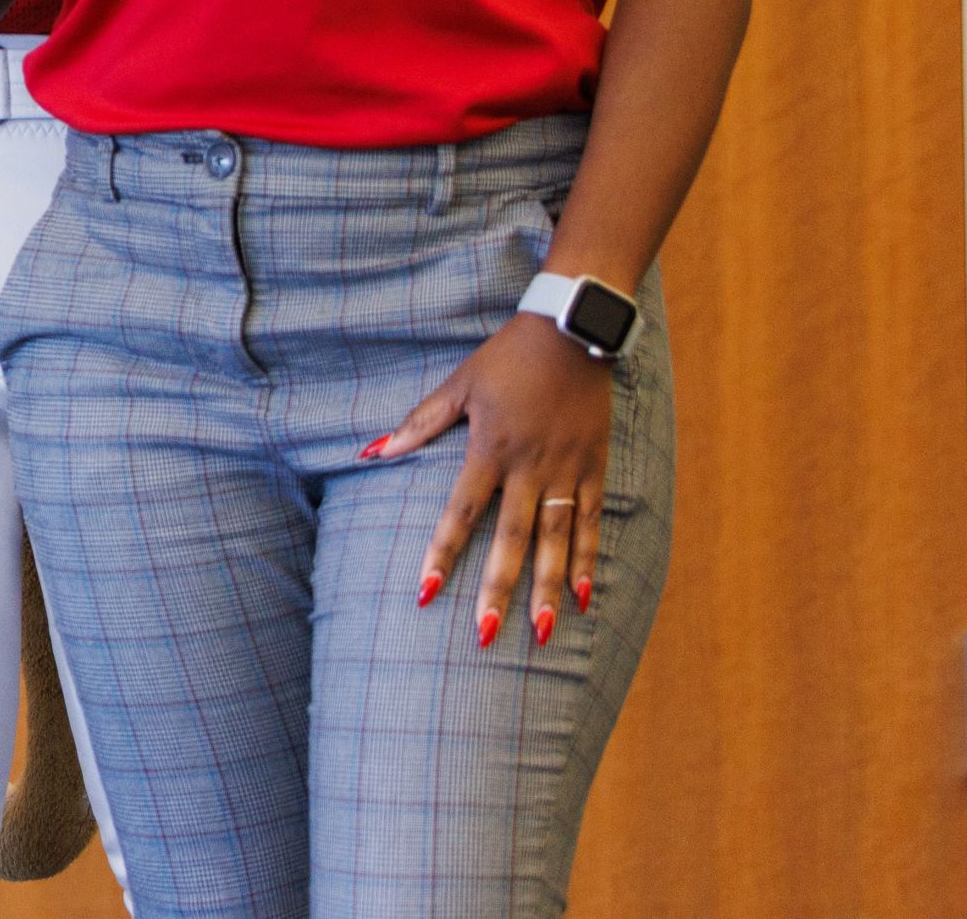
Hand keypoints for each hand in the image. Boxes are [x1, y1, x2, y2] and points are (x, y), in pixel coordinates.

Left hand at [367, 311, 615, 649]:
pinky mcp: (594, 468)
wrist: (571, 330)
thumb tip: (372, 451)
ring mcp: (566, 470)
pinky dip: (587, 559)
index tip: (426, 592)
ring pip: (555, 539)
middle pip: (511, 537)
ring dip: (548, 587)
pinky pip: (590, 521)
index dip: (442, 552)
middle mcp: (529, 466)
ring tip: (543, 633)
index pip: (461, 512)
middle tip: (486, 635)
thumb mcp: (458, 384)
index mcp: (489, 448)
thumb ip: (420, 423)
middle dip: (498, 588)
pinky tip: (584, 596)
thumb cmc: (506, 359)